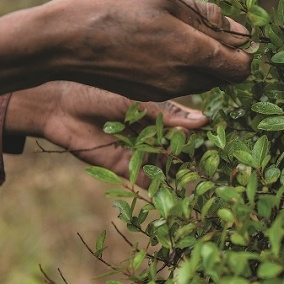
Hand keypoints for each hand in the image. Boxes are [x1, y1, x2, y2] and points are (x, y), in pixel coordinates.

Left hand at [5, 81, 208, 185]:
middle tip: (213, 164)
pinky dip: (163, 188)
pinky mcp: (127, 169)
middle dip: (197, 156)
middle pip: (182, 149)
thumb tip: (204, 122)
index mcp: (161, 114)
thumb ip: (168, 115)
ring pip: (169, 166)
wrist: (60, 106)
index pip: (190, 126)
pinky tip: (176, 192)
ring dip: (182, 173)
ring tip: (197, 178)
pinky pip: (149, 181)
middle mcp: (155, 134)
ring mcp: (142, 152)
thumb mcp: (138, 102)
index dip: (205, 134)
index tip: (223, 140)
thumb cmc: (100, 91)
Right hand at [44, 0, 252, 100]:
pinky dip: (180, 68)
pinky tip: (156, 46)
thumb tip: (236, 28)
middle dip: (224, 55)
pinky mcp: (148, 95)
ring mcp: (165, 91)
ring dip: (201, 61)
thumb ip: (204, 14)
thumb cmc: (111, 11)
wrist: (61, 42)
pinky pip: (179, 84)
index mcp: (191, 53)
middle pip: (224, 77)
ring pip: (202, 81)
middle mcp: (183, 79)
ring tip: (174, 32)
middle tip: (203, 26)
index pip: (241, 68)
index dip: (245, 51)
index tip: (234, 32)